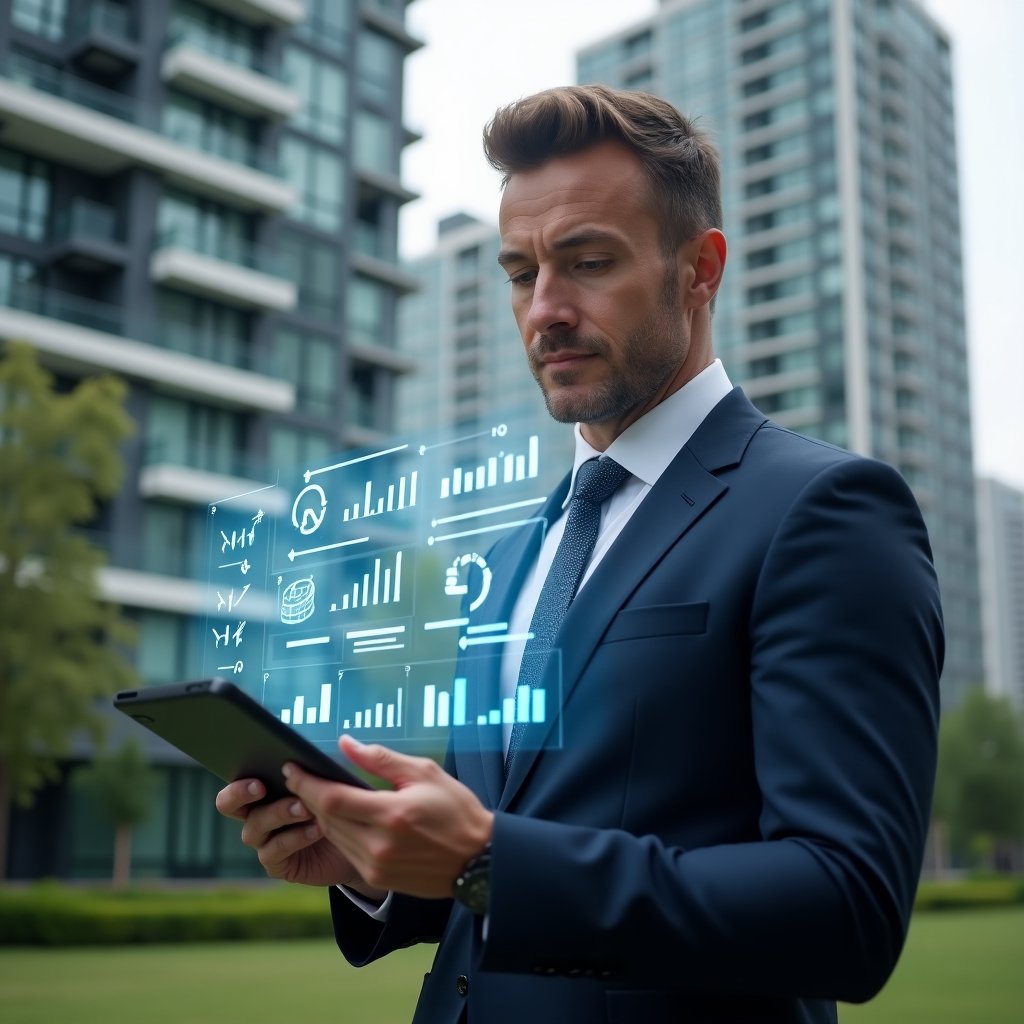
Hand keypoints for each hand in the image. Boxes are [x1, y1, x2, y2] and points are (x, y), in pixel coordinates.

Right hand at [214, 778, 367, 890]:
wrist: (358, 842)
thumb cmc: (338, 804)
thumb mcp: (329, 781)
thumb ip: (313, 767)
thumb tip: (304, 753)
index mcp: (265, 790)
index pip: (235, 780)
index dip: (238, 780)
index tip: (258, 777)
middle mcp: (257, 814)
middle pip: (227, 804)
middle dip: (240, 793)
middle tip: (261, 787)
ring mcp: (264, 840)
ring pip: (254, 827)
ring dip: (279, 813)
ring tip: (307, 808)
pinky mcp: (277, 863)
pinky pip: (273, 850)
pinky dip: (295, 837)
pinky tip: (316, 829)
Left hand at [282, 735, 493, 899]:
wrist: (478, 859)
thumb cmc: (456, 810)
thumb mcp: (424, 773)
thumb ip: (380, 759)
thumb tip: (345, 743)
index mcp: (391, 814)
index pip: (332, 799)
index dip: (306, 783)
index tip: (291, 768)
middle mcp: (379, 844)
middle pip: (326, 818)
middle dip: (308, 796)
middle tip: (299, 777)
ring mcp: (377, 866)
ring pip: (332, 836)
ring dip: (320, 814)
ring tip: (316, 794)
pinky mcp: (378, 878)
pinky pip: (346, 851)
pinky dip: (337, 832)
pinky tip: (339, 817)